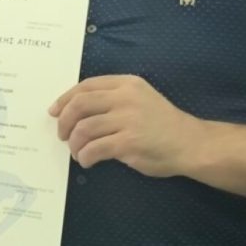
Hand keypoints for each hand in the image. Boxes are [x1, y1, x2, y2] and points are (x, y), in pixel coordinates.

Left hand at [50, 74, 201, 176]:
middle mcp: (126, 98)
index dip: (65, 99)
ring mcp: (128, 119)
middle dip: (64, 122)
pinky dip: (85, 156)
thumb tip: (75, 112)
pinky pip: (94, 148)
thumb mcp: (140, 99)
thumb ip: (113, 100)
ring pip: (83, 128)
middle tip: (62, 136)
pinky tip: (87, 161)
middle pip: (80, 104)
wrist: (191, 144)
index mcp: (127, 84)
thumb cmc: (163, 124)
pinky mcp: (129, 142)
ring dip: (74, 144)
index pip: (86, 86)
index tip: (54, 112)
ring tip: (78, 153)